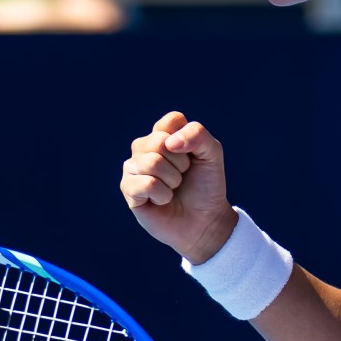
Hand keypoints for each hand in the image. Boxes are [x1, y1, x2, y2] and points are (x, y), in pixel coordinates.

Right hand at [119, 112, 236, 262]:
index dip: (188, 140)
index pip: (172, 120)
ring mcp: (133, 168)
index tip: (192, 156)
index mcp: (163, 134)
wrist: (204, 220)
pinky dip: (163, 195)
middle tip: (183, 176)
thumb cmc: (206, 185)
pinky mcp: (128, 189)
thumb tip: (169, 142)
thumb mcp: (212, 154)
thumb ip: (198, 135)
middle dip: (180, 163)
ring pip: (151, 162)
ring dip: (172, 180)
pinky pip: (146, 184)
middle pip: (159, 141)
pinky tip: (162, 201)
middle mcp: (144, 147)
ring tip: (173, 188)